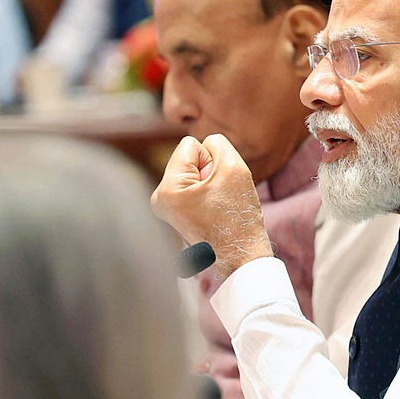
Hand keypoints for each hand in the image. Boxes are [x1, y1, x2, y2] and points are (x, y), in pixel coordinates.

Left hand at [151, 134, 272, 276]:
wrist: (241, 255)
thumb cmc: (237, 215)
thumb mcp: (233, 167)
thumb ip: (217, 143)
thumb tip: (205, 145)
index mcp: (167, 189)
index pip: (190, 145)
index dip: (211, 159)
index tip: (217, 185)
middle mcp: (158, 198)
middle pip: (187, 158)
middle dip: (208, 171)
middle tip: (218, 198)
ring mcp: (164, 207)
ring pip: (191, 171)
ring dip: (208, 182)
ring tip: (216, 206)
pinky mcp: (173, 212)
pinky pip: (192, 185)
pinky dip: (205, 193)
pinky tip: (212, 211)